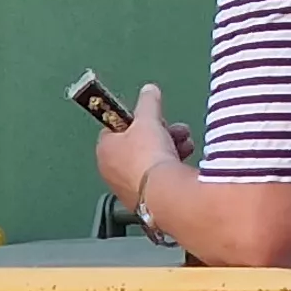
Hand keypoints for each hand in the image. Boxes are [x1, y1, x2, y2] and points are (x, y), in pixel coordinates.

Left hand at [93, 84, 183, 210]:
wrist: (164, 193)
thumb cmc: (148, 156)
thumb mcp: (148, 120)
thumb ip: (148, 103)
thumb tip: (149, 90)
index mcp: (105, 149)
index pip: (117, 128)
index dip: (137, 121)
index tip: (152, 118)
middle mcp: (111, 171)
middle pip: (137, 146)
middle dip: (160, 135)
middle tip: (175, 131)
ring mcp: (128, 187)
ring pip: (150, 162)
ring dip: (170, 150)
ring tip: (186, 146)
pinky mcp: (146, 200)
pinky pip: (158, 179)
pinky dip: (171, 171)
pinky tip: (184, 166)